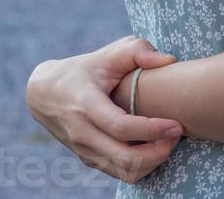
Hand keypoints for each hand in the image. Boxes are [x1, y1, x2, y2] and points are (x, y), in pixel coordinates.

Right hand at [25, 35, 185, 184]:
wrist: (45, 93)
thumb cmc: (85, 69)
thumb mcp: (108, 53)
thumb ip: (138, 50)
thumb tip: (169, 60)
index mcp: (87, 105)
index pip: (121, 127)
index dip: (152, 129)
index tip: (176, 124)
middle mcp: (83, 133)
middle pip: (124, 158)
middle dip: (157, 152)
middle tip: (178, 134)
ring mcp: (85, 150)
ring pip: (123, 171)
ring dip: (152, 162)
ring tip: (169, 141)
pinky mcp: (89, 160)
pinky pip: (119, 172)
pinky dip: (141, 166)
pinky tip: (154, 147)